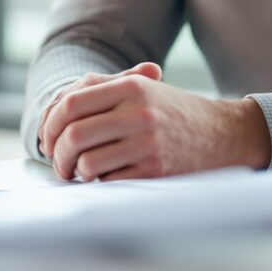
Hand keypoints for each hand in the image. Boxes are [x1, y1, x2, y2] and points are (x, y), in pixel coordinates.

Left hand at [39, 65, 271, 180]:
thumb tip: (54, 110)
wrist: (223, 133)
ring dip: (75, 172)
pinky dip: (99, 183)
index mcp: (130, 87)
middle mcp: (139, 113)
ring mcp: (148, 143)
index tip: (48, 138)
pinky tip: (103, 178)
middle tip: (58, 162)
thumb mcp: (142, 88)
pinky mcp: (156, 171)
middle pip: (74, 135)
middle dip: (57, 154)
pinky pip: (110, 182)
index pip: (71, 104)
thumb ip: (101, 90)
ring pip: (88, 163)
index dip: (50, 123)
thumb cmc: (173, 111)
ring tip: (78, 172)